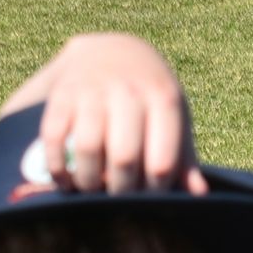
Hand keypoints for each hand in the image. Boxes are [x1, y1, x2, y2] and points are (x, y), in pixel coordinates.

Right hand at [0, 32, 207, 194]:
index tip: (148, 198)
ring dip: (88, 181)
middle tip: (119, 200)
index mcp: (164, 98)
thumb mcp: (174, 116)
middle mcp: (129, 90)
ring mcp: (92, 90)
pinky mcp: (63, 94)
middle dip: (121, 191)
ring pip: (88, 148)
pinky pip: (54, 137)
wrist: (112, 52)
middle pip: (124, 157)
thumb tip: (199, 194)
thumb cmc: (151, 96)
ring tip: (92, 190)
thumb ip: (184, 155)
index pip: (161, 162)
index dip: (154, 191)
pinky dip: (57, 167)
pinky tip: (65, 181)